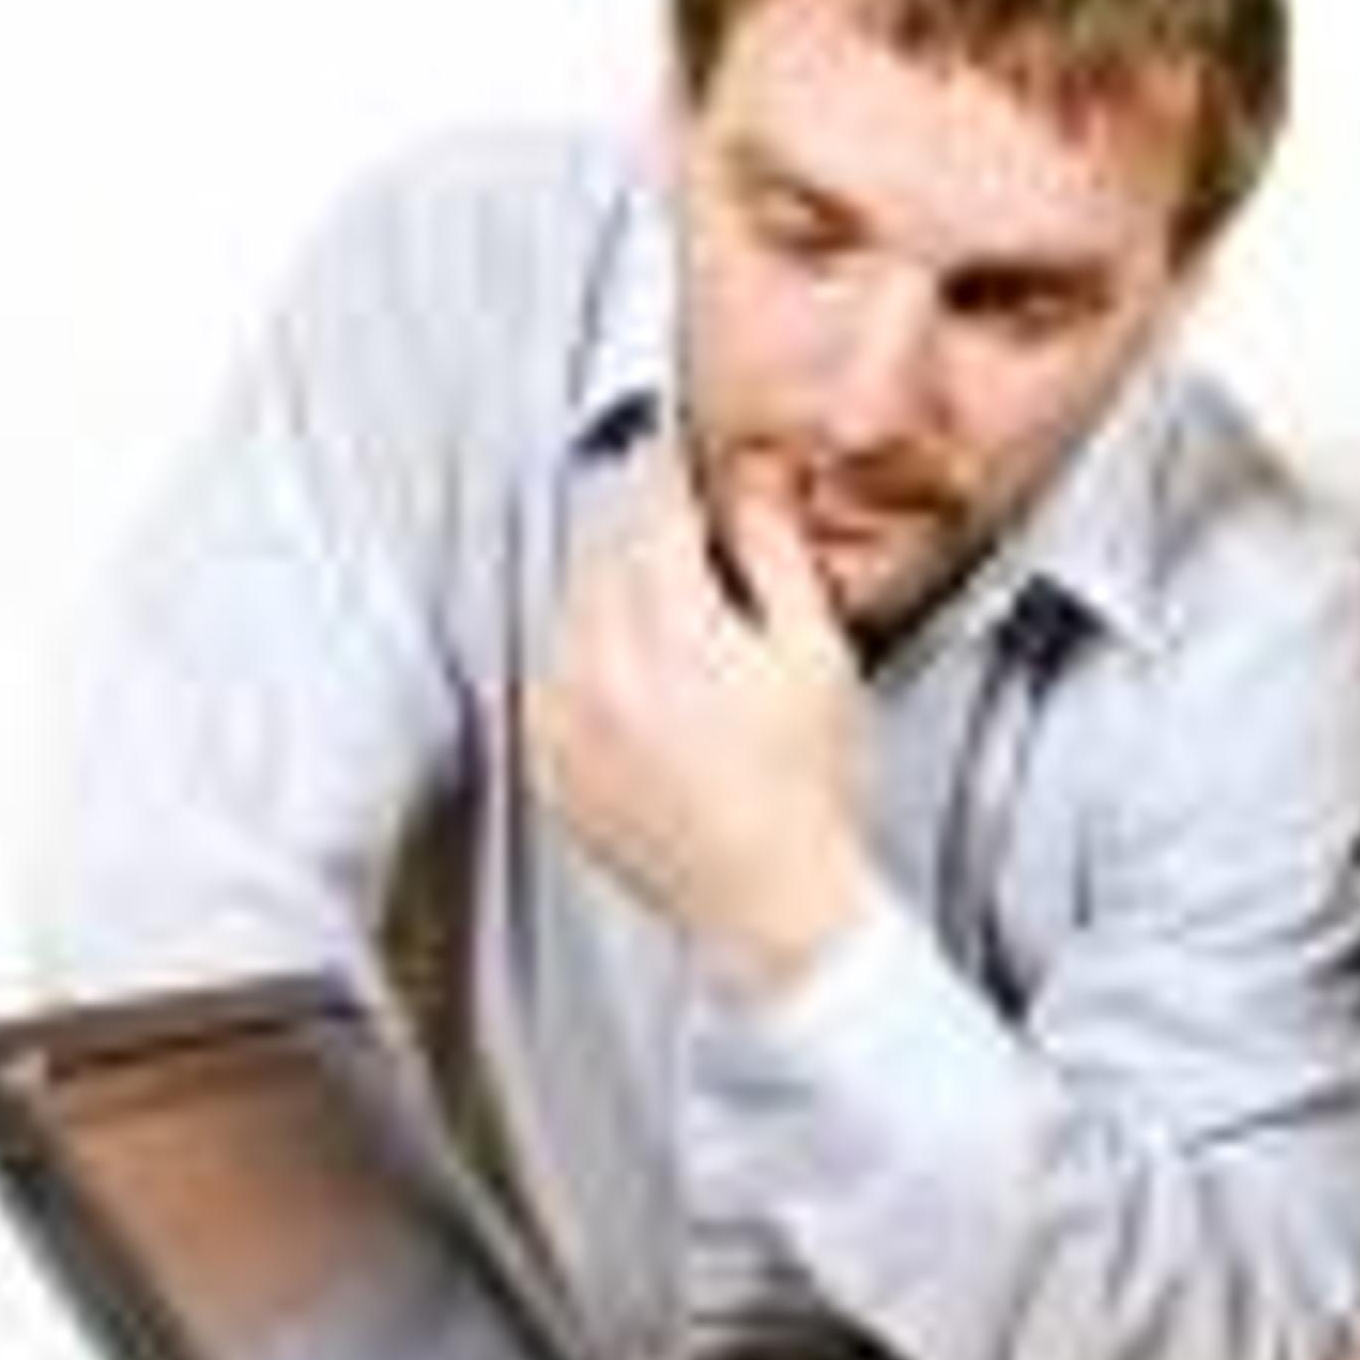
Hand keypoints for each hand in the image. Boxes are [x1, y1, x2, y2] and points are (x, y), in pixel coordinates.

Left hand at [528, 454, 874, 992]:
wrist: (768, 901)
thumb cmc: (808, 790)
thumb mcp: (816, 655)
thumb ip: (777, 554)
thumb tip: (754, 480)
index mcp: (669, 630)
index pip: (649, 504)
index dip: (671, 469)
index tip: (687, 458)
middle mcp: (596, 666)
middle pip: (600, 547)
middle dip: (645, 532)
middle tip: (696, 547)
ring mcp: (560, 715)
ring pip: (570, 604)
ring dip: (614, 593)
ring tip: (680, 632)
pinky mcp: (543, 755)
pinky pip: (552, 670)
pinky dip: (589, 658)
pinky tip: (647, 689)